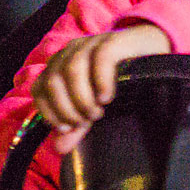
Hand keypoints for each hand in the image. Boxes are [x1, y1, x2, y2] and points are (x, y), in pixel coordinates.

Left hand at [30, 23, 171, 152]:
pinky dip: (100, 81)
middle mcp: (70, 52)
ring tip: (97, 113)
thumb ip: (77, 125)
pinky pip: (100, 58)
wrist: (150, 49)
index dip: (48, 111)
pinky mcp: (113, 41)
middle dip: (66, 108)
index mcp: (60, 65)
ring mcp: (91, 43)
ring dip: (82, 98)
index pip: (39, 88)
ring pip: (73, 69)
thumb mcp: (94, 104)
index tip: (65, 128)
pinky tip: (107, 98)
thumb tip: (60, 148)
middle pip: (52, 81)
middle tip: (85, 121)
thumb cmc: (119, 79)